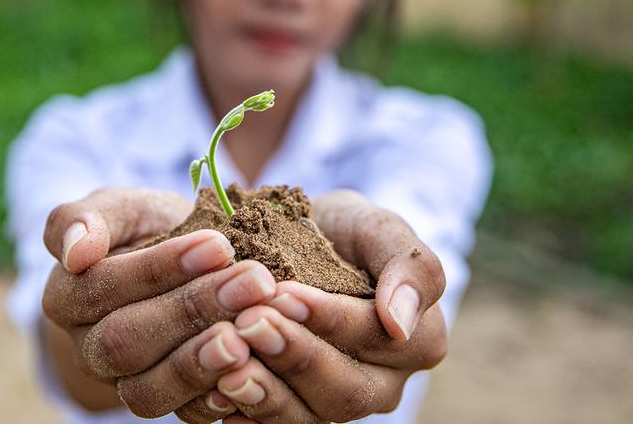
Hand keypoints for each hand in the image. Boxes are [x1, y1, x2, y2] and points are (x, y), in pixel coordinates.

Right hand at [41, 188, 278, 417]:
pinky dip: (216, 399)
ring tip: (249, 334)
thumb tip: (76, 251)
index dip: (159, 269)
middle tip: (253, 282)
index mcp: (66, 296)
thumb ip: (85, 218)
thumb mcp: (122, 208)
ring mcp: (123, 384)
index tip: (219, 244)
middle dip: (192, 310)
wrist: (183, 268)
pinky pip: (182, 415)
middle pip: (124, 342)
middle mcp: (88, 348)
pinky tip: (251, 372)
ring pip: (147, 390)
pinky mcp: (163, 403)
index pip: (102, 287)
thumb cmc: (149, 230)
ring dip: (202, 362)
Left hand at [175, 190, 448, 422]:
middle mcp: (382, 384)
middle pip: (345, 389)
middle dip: (294, 356)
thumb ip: (408, 264)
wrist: (291, 247)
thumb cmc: (340, 233)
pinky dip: (246, 415)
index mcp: (416, 339)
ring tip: (228, 364)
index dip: (330, 319)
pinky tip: (216, 393)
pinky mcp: (296, 414)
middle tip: (248, 323)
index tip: (284, 293)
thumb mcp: (375, 228)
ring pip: (309, 417)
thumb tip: (400, 321)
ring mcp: (335, 404)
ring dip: (266, 392)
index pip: (377, 337)